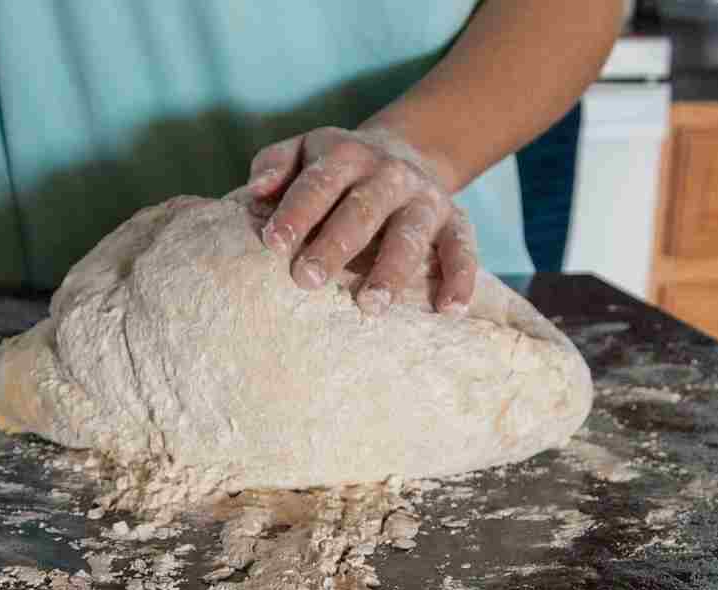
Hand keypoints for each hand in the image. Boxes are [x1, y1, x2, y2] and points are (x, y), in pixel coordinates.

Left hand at [247, 127, 477, 316]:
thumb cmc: (337, 169)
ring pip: (409, 234)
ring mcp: (425, 199)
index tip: (273, 243)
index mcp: (346, 155)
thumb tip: (254, 191)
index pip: (318, 183)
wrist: (406, 153)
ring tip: (370, 305)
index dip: (297, 212)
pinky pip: (462, 250)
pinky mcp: (456, 222)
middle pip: (361, 210)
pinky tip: (448, 309)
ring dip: (391, 270)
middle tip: (306, 280)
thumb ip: (275, 165)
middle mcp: (389, 174)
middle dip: (334, 245)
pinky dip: (460, 279)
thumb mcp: (304, 152)